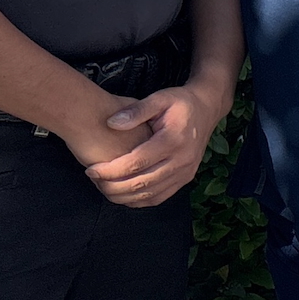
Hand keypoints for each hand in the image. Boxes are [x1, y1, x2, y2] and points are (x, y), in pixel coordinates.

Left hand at [83, 81, 223, 208]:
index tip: (91, 170)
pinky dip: (138, 201)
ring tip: (102, 187)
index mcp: (174, 140)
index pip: (137, 162)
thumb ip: (135, 110)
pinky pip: (159, 198)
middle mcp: (182, 160)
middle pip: (141, 183)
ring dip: (122, 196)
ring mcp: (186, 172)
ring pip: (149, 195)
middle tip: (92, 180)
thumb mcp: (160, 98)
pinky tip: (122, 194)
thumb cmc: (180, 103)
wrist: (207, 109)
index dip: (111, 170)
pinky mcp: (186, 179)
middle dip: (112, 186)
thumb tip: (111, 123)